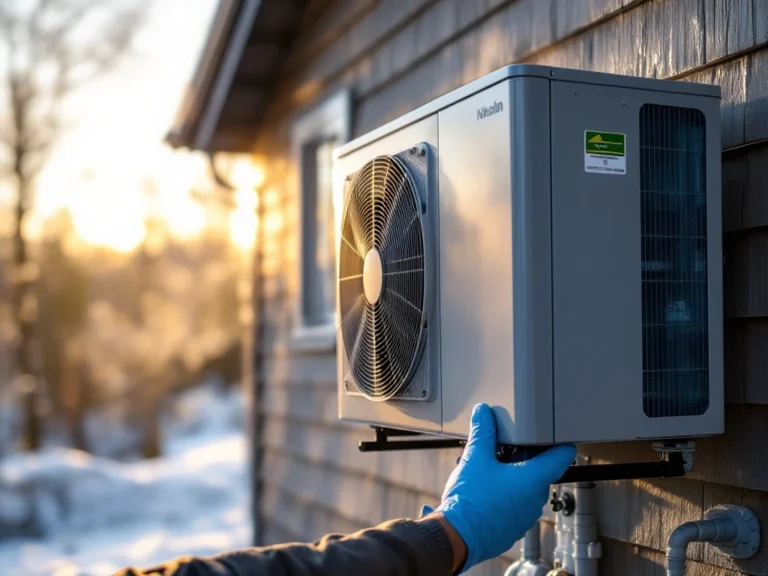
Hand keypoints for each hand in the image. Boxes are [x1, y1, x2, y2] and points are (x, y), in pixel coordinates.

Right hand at [435, 403, 575, 571]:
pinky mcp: (512, 528)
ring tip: (492, 465)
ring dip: (514, 475)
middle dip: (526, 456)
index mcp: (534, 480)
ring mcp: (525, 517)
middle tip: (509, 444)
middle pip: (541, 470)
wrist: (456, 536)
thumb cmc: (470, 500)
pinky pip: (516, 504)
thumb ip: (483, 432)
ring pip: (527, 488)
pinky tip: (487, 487)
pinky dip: (507, 493)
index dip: (560, 441)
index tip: (556, 433)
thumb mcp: (476, 457)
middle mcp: (535, 500)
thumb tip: (483, 413)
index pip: (563, 456)